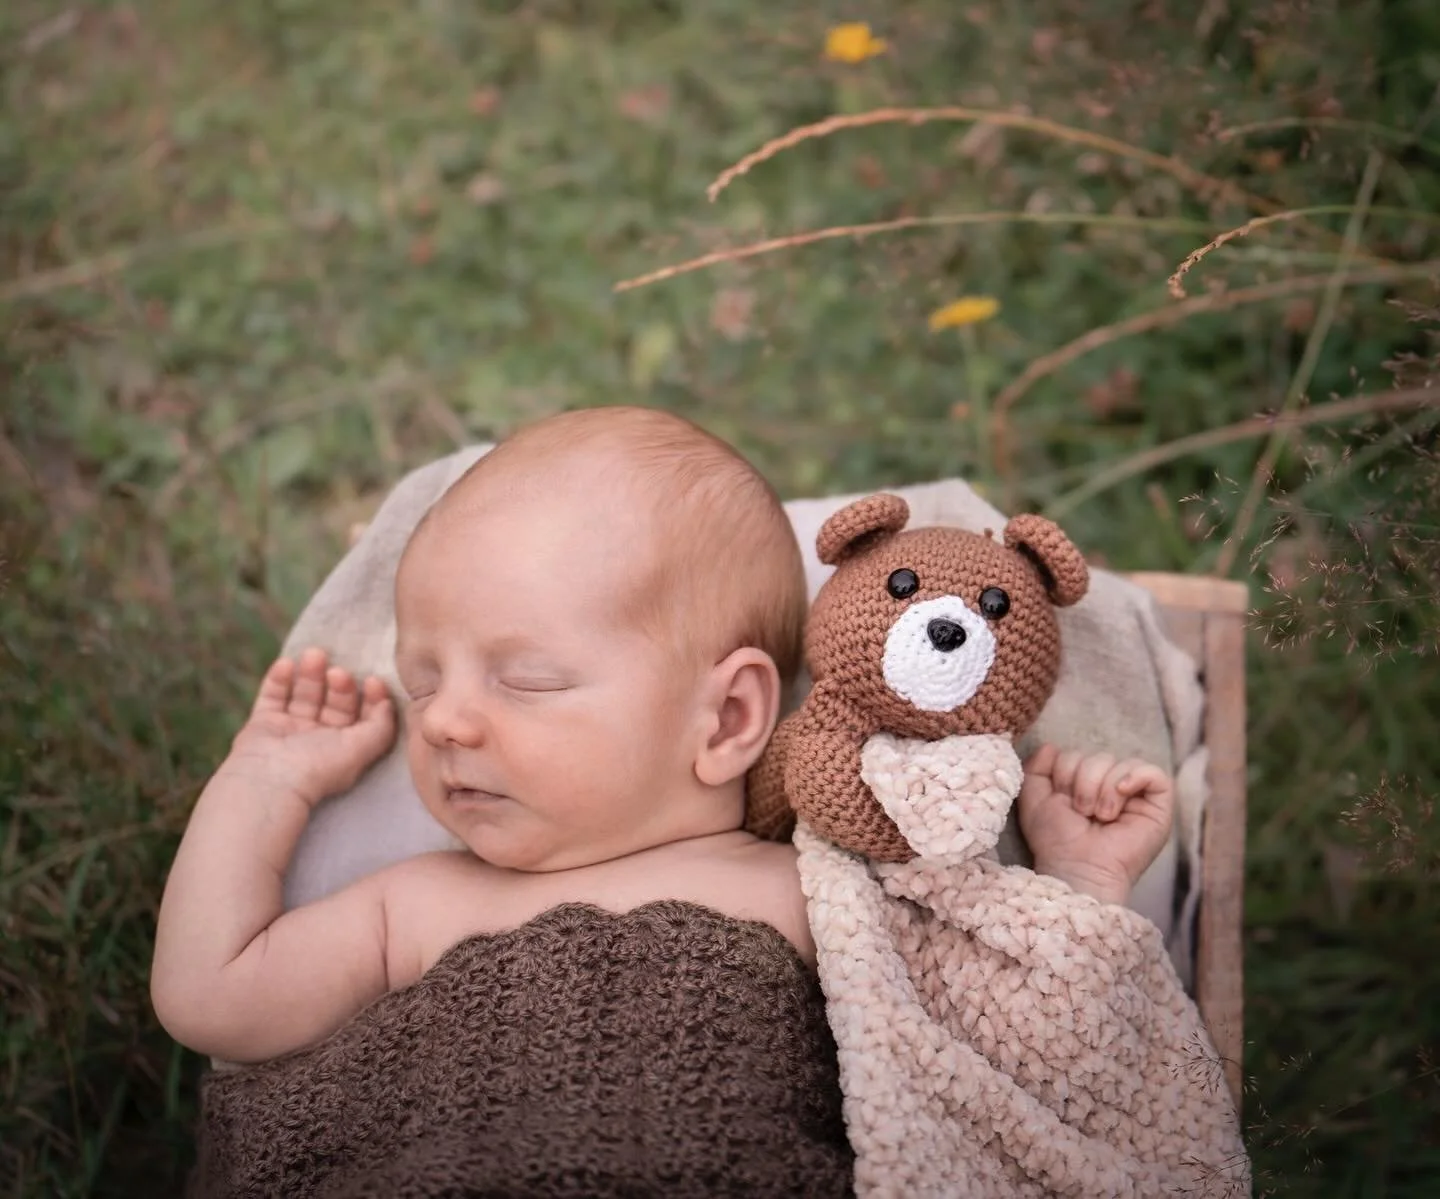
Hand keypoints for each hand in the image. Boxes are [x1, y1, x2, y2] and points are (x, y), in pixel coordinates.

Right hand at [224, 647, 395, 805]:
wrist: (269, 782)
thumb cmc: (319, 768)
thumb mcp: (361, 749)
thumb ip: (381, 727)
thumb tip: (388, 703)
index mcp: (345, 747)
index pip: (361, 714)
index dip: (370, 697)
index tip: (372, 680)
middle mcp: (319, 739)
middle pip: (333, 701)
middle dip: (339, 682)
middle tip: (338, 671)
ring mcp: (290, 731)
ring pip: (304, 694)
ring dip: (310, 673)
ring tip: (314, 655)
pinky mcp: (262, 724)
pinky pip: (272, 696)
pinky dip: (279, 679)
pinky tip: (286, 664)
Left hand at [1016, 743, 1173, 904]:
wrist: (1077, 868)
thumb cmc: (1056, 841)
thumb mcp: (1035, 799)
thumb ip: (1035, 769)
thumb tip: (1051, 746)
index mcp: (1087, 785)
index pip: (1079, 754)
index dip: (1066, 770)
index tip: (1063, 799)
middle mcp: (1113, 788)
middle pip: (1100, 755)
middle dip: (1084, 781)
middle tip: (1082, 812)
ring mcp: (1138, 797)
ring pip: (1123, 762)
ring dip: (1104, 788)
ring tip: (1100, 816)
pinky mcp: (1159, 807)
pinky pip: (1155, 774)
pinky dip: (1135, 777)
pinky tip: (1121, 792)